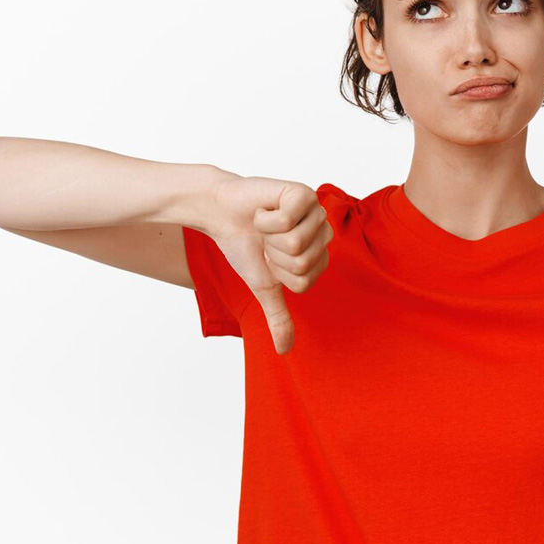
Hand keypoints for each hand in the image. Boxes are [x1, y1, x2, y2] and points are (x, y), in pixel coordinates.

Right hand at [203, 175, 333, 354]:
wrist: (220, 214)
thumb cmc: (244, 246)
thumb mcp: (263, 286)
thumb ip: (278, 316)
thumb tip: (284, 351)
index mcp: (319, 254)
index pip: (304, 281)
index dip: (278, 273)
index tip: (269, 258)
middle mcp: (322, 231)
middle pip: (301, 263)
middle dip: (273, 254)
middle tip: (266, 239)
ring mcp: (315, 210)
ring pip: (295, 242)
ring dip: (269, 235)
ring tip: (265, 225)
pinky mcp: (302, 192)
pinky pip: (286, 219)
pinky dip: (264, 218)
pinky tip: (263, 210)